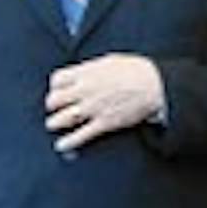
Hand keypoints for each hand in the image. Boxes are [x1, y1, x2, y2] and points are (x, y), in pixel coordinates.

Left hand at [45, 54, 163, 152]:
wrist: (154, 85)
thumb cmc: (135, 70)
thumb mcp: (109, 61)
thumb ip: (91, 68)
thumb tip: (82, 73)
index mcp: (86, 73)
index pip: (57, 80)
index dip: (55, 86)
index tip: (58, 90)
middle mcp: (85, 90)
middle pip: (54, 100)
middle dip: (52, 105)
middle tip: (55, 109)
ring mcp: (93, 108)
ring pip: (62, 119)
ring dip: (55, 124)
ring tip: (54, 125)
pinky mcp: (104, 123)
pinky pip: (80, 135)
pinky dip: (68, 143)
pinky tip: (62, 146)